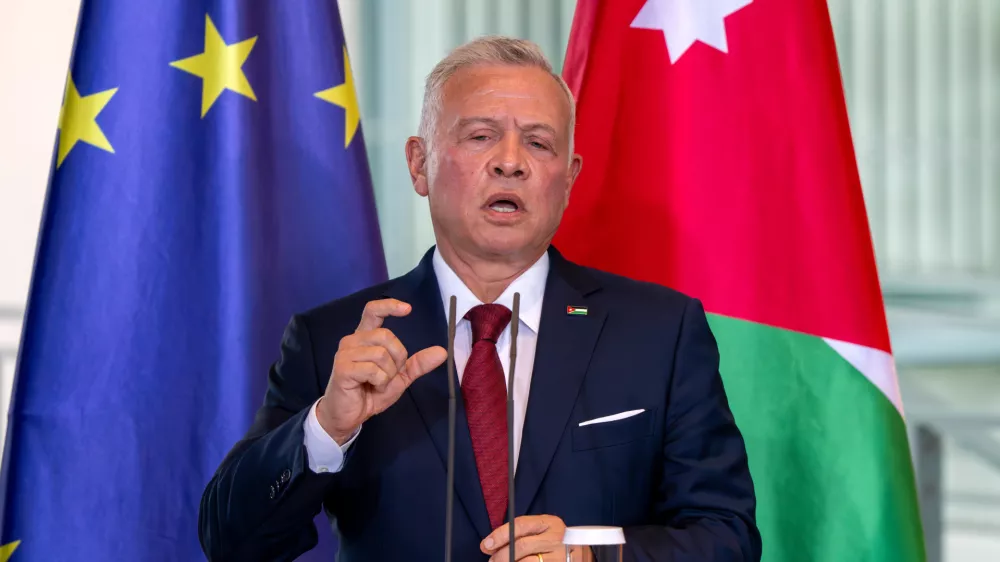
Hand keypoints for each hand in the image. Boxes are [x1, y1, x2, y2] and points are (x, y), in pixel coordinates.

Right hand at [317, 299, 446, 443]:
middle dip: (397, 358)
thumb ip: (418, 364)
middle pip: (386, 336)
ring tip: (377, 384)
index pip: (373, 311)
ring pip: (381, 354)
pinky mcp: (343, 368)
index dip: (389, 306)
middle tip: (387, 376)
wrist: (350, 415)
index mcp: (365, 337)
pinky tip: (370, 388)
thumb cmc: (371, 392)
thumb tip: (442, 351)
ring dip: (387, 375)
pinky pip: (373, 369)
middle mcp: (352, 340)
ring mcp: (345, 353)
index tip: (408, 309)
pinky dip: (380, 382)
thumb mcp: (400, 377)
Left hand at [481, 515, 587, 561]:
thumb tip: (490, 544)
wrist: (582, 556)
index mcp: (550, 523)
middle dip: (501, 555)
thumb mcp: (544, 531)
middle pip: (521, 546)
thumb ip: (521, 534)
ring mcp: (561, 557)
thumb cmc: (555, 543)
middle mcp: (557, 539)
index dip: (500, 535)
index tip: (486, 544)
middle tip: (491, 560)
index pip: (520, 525)